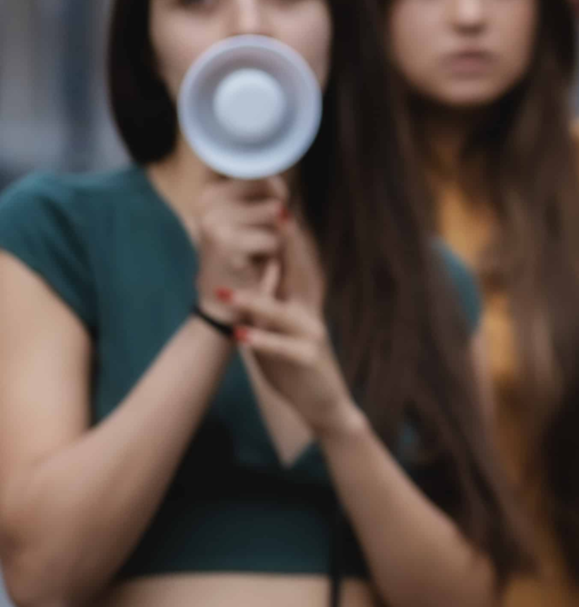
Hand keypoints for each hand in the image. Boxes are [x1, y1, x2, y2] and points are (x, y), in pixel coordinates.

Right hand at [193, 176, 285, 318]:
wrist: (221, 302)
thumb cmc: (245, 257)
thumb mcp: (255, 220)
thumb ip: (268, 196)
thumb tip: (280, 199)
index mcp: (211, 193)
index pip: (265, 179)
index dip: (278, 202)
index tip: (261, 224)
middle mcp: (207, 202)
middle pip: (274, 197)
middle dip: (278, 223)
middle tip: (255, 243)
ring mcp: (214, 221)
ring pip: (276, 215)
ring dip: (277, 238)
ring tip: (255, 253)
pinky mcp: (226, 243)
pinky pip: (274, 240)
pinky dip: (273, 255)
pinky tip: (252, 266)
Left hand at [229, 219, 362, 439]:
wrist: (324, 403)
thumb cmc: (295, 361)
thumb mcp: (279, 324)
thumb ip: (268, 297)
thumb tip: (247, 268)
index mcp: (303, 301)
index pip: (296, 261)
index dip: (288, 233)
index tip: (276, 203)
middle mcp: (310, 312)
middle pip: (301, 273)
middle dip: (288, 245)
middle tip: (275, 217)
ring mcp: (311, 336)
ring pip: (284, 314)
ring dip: (256, 302)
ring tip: (226, 293)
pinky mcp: (307, 361)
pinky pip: (283, 349)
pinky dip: (262, 342)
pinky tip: (241, 335)